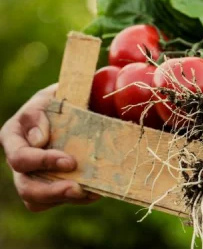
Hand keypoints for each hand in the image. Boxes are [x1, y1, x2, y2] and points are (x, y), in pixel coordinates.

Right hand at [1, 84, 100, 211]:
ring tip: (86, 193)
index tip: (70, 161)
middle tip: (77, 188)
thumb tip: (38, 139)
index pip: (19, 157)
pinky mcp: (49, 184)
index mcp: (14, 136)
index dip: (42, 163)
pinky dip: (74, 200)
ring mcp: (32, 175)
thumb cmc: (62, 98)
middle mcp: (20, 160)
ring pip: (37, 200)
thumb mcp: (52, 96)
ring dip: (62, 199)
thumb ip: (41, 112)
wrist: (79, 105)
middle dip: (51, 190)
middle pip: (25, 187)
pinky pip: (55, 202)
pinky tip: (93, 192)